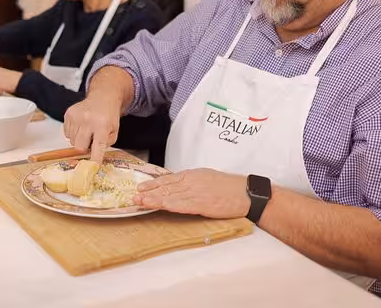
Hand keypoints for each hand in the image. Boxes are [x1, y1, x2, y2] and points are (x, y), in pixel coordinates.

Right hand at [63, 95, 120, 161]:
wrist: (102, 98)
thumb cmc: (109, 117)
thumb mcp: (114, 131)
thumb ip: (106, 144)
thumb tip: (93, 156)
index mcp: (102, 125)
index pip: (98, 146)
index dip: (95, 158)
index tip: (93, 168)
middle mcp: (88, 120)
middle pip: (79, 146)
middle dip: (84, 148)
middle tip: (90, 141)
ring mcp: (76, 116)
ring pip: (72, 141)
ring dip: (79, 140)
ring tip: (86, 131)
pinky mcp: (68, 114)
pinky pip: (66, 133)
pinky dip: (73, 133)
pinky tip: (80, 126)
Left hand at [134, 168, 249, 218]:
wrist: (246, 192)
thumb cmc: (229, 187)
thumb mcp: (207, 178)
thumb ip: (192, 182)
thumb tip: (178, 186)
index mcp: (193, 175)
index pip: (168, 179)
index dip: (153, 183)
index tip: (141, 187)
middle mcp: (192, 182)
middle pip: (166, 186)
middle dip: (149, 191)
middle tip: (134, 196)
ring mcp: (196, 192)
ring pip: (170, 195)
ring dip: (154, 199)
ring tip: (140, 202)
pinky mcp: (203, 204)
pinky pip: (183, 204)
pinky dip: (170, 205)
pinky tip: (160, 206)